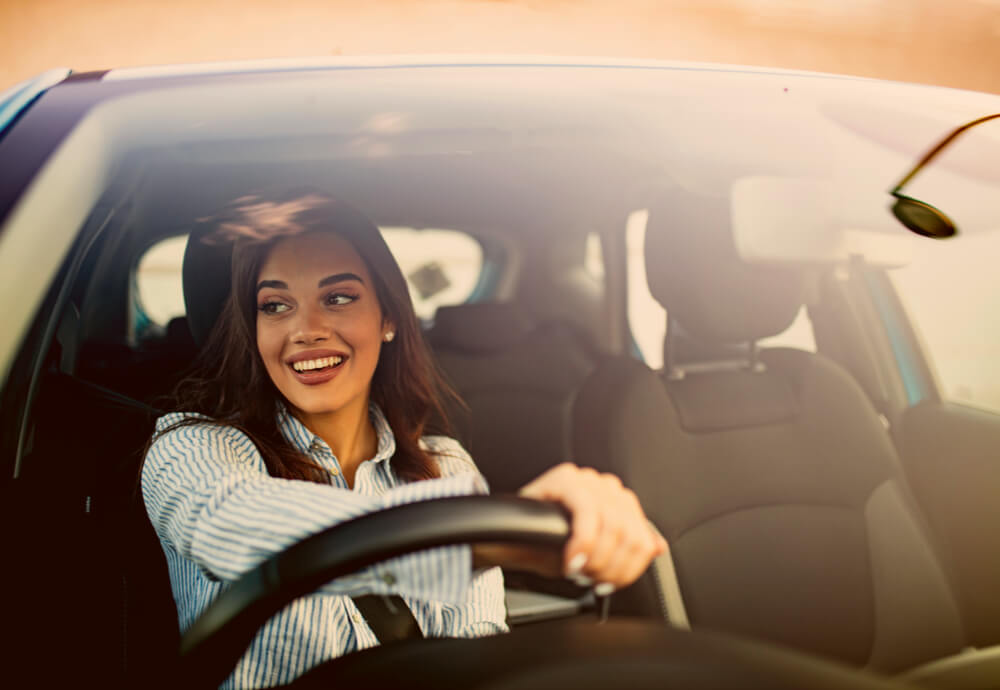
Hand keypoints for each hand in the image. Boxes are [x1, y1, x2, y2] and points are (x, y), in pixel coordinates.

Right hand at [473, 463, 665, 593]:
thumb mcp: (595, 551)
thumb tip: (658, 547)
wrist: (509, 538)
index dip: (628, 569)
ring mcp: (587, 479)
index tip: (608, 584)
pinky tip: (570, 560)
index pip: (643, 537)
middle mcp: (606, 486)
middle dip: (611, 567)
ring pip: (613, 527)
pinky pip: (586, 516)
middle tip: (590, 581)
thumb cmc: (549, 544)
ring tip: (578, 572)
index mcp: (618, 501)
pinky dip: (582, 544)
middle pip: (630, 535)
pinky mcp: (566, 479)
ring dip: (596, 560)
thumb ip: (627, 547)